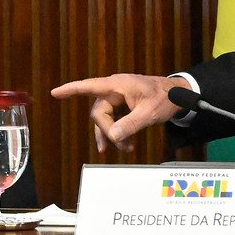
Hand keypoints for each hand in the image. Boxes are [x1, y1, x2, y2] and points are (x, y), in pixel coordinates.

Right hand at [50, 73, 181, 151]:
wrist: (179, 96)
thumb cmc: (165, 98)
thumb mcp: (150, 113)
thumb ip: (131, 124)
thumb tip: (112, 136)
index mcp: (118, 85)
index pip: (90, 86)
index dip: (72, 90)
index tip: (55, 92)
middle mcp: (115, 90)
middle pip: (99, 112)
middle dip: (107, 130)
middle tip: (123, 145)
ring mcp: (118, 98)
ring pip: (105, 119)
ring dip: (112, 135)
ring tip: (126, 149)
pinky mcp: (122, 106)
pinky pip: (113, 120)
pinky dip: (117, 133)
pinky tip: (124, 145)